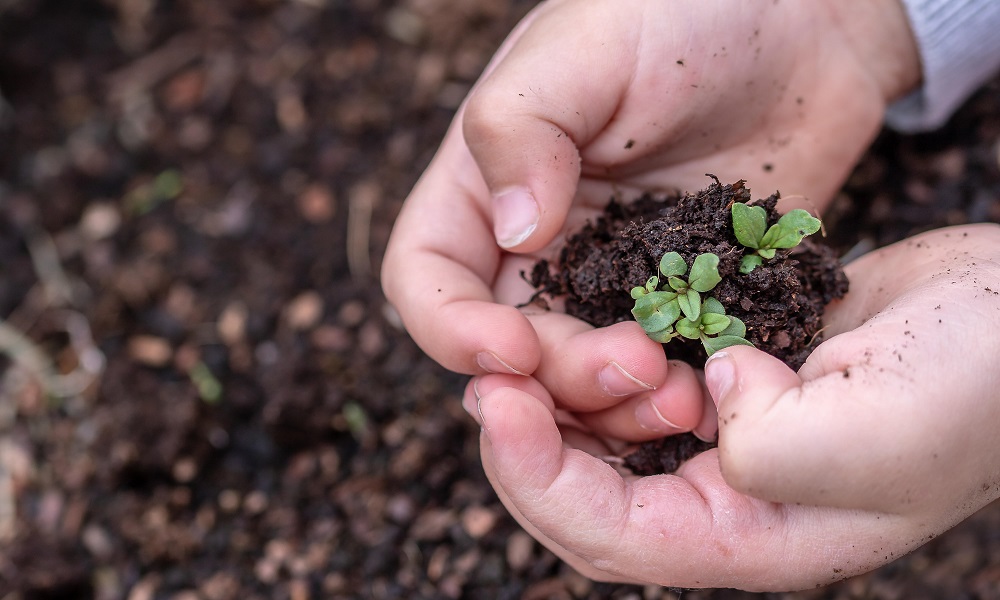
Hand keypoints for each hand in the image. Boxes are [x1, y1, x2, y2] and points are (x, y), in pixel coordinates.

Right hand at [382, 0, 919, 428]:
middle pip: (510, 347)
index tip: (511, 349)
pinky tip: (714, 391)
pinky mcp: (684, 297)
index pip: (427, 278)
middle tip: (632, 367)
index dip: (450, 329)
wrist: (806, 19)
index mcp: (488, 185)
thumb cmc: (685, 10)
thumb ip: (522, 128)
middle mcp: (540, 243)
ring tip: (678, 395)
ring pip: (583, 375)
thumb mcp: (587, 47)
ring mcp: (613, 277)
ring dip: (616, 403)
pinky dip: (677, 393)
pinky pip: (664, 365)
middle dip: (556, 376)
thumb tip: (512, 234)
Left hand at [465, 225, 999, 590]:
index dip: (540, 479)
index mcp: (755, 538)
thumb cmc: (972, 387)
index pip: (612, 536)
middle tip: (486, 378)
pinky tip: (582, 327)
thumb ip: (771, 444)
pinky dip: (605, 362)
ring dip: (561, 401)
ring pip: (608, 440)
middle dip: (528, 444)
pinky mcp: (733, 379)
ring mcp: (729, 438)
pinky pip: (644, 383)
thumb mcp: (873, 433)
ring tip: (519, 351)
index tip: (496, 405)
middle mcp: (731, 499)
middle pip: (591, 495)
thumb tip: (708, 395)